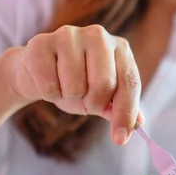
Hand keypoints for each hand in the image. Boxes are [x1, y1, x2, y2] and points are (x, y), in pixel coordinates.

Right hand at [6, 25, 142, 144]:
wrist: (37, 72)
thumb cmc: (77, 84)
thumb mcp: (102, 98)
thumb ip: (119, 108)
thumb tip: (138, 125)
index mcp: (120, 48)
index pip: (130, 82)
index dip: (126, 113)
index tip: (120, 139)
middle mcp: (98, 36)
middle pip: (105, 84)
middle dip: (94, 103)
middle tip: (85, 101)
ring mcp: (69, 35)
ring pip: (75, 87)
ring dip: (70, 97)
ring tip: (65, 86)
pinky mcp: (40, 42)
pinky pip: (49, 85)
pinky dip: (49, 94)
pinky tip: (48, 82)